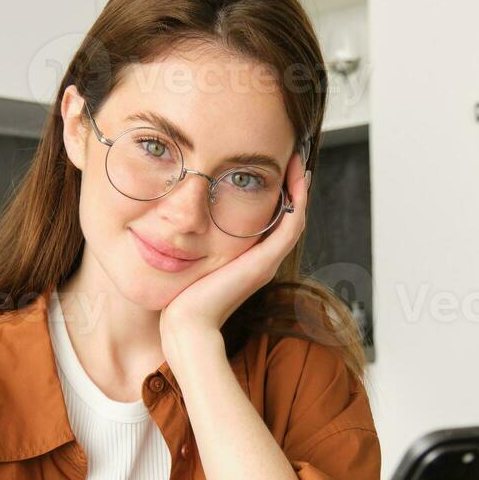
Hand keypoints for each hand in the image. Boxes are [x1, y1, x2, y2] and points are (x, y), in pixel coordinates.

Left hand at [158, 152, 310, 341]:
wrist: (188, 323)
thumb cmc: (182, 298)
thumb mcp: (191, 261)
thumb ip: (194, 243)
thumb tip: (179, 221)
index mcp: (250, 260)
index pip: (272, 221)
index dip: (277, 193)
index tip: (272, 166)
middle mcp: (264, 260)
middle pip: (288, 216)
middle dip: (291, 185)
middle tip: (291, 155)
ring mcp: (268, 261)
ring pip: (295, 217)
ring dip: (299, 187)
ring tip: (297, 159)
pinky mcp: (266, 262)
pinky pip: (292, 224)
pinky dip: (298, 200)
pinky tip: (297, 177)